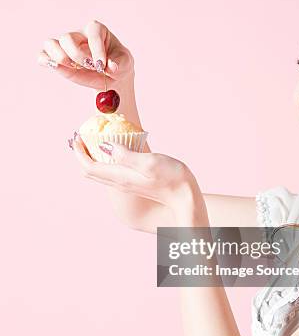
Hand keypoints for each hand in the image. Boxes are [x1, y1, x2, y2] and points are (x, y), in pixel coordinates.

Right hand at [37, 19, 134, 89]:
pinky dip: (45, 61)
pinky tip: (55, 67)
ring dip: (59, 57)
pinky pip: (43, 56)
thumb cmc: (118, 64)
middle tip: (90, 67)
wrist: (111, 76)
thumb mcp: (125, 63)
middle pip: (67, 38)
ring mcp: (66, 47)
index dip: (96, 49)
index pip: (92, 32)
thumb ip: (119, 63)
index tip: (102, 65)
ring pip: (51, 44)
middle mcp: (79, 35)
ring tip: (72, 67)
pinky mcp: (58, 60)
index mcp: (97, 30)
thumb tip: (111, 67)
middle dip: (77, 55)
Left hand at [70, 133, 193, 207]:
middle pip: (91, 171)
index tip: (77, 137)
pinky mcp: (134, 184)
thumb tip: (106, 147)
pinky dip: (104, 161)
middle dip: (82, 154)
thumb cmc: (172, 179)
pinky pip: (111, 173)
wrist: (186, 198)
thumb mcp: (150, 162)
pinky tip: (113, 151)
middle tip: (81, 138)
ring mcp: (126, 185)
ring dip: (92, 158)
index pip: (89, 166)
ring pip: (100, 173)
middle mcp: (120, 183)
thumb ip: (126, 155)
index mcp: (120, 177)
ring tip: (93, 141)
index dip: (79, 152)